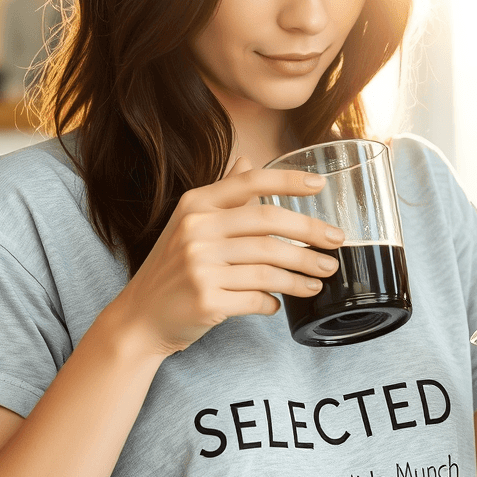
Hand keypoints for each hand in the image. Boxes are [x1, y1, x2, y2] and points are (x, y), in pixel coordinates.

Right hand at [111, 157, 344, 356]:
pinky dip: (275, 301)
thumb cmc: (171, 268)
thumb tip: (247, 159)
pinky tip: (281, 302)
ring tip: (323, 276)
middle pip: (268, 223)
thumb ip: (221, 192)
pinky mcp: (207, 300)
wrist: (139, 317)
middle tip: (337, 243)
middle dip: (310, 233)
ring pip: (269, 265)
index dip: (288, 180)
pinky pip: (257, 298)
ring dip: (303, 273)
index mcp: (195, 205)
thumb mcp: (189, 223)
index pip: (250, 182)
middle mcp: (197, 231)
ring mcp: (200, 266)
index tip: (320, 185)